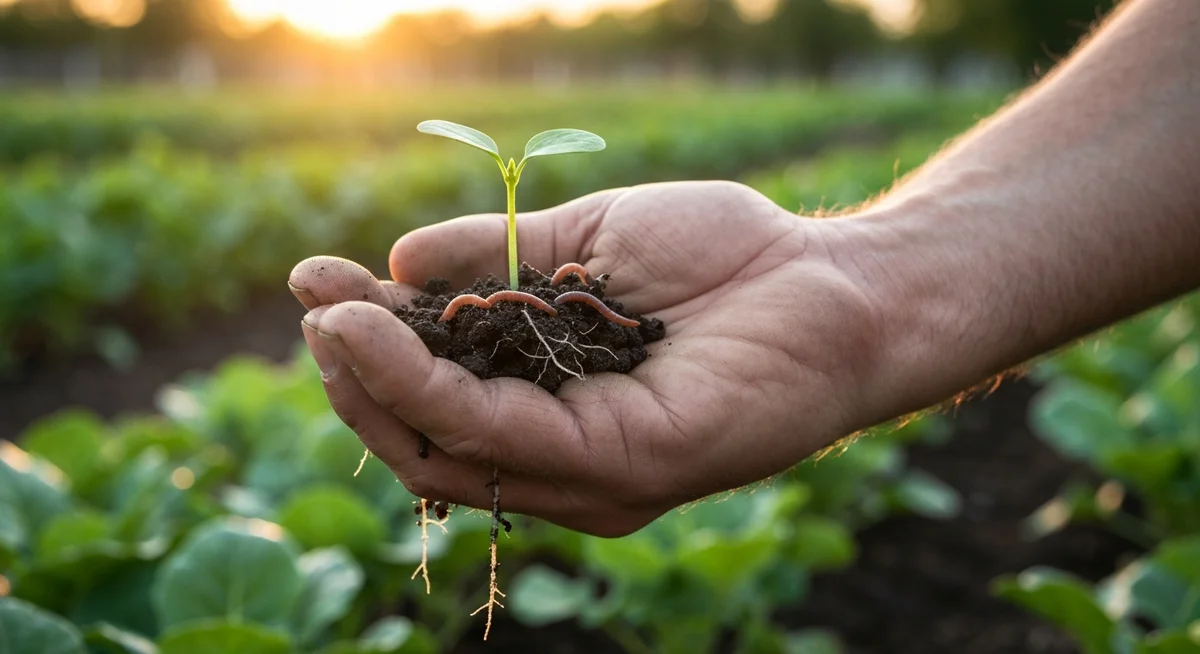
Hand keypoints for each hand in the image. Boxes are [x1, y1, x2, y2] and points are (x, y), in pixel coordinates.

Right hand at [289, 181, 887, 535]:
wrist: (833, 276)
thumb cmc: (720, 258)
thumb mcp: (584, 245)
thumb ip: (493, 259)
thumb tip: (398, 261)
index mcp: (552, 407)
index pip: (439, 399)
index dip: (372, 348)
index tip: (319, 284)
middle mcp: (565, 455)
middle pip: (428, 439)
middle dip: (358, 376)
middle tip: (313, 309)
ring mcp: (593, 472)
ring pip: (449, 448)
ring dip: (375, 384)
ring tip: (327, 319)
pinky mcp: (626, 468)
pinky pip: (502, 432)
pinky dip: (428, 385)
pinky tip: (381, 332)